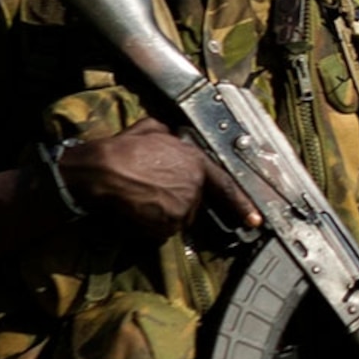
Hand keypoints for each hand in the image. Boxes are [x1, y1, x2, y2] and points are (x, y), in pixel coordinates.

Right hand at [56, 118, 260, 239]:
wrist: (104, 170)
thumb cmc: (123, 148)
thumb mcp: (153, 128)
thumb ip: (172, 136)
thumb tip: (173, 136)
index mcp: (196, 162)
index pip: (226, 186)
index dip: (242, 204)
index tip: (255, 219)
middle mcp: (195, 186)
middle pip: (193, 203)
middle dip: (175, 199)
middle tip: (150, 189)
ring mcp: (183, 207)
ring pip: (178, 218)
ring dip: (162, 213)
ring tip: (141, 196)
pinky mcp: (168, 225)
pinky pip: (163, 230)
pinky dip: (151, 225)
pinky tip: (137, 208)